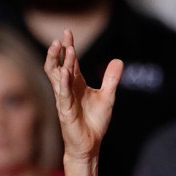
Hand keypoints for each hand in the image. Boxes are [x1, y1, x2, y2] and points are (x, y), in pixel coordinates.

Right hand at [43, 30, 123, 161]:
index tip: (67, 32)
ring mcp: (65, 99)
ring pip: (57, 77)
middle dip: (60, 51)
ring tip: (60, 47)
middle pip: (60, 65)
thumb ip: (112, 79)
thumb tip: (118, 60)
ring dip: (59, 62)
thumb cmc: (95, 121)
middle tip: (62, 36)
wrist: (91, 144)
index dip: (69, 47)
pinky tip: (64, 71)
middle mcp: (68, 89)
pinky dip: (63, 82)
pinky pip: (62, 94)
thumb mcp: (108, 96)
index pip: (71, 62)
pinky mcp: (66, 111)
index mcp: (77, 85)